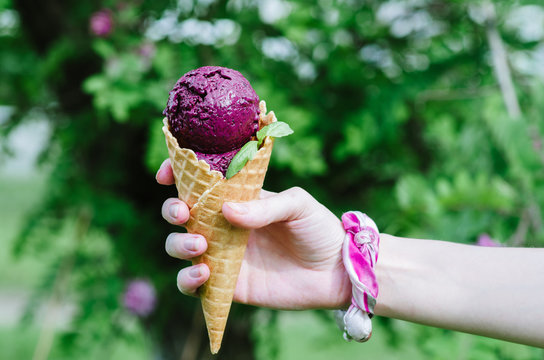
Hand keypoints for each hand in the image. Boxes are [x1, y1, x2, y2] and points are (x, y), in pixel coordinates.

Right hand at [156, 159, 350, 309]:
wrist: (336, 272)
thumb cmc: (318, 229)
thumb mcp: (298, 205)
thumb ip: (266, 207)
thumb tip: (227, 210)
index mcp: (239, 199)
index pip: (200, 184)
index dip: (176, 175)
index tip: (164, 175)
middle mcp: (225, 225)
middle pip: (181, 214)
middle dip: (172, 210)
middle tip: (183, 213)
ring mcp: (223, 255)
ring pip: (180, 247)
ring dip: (178, 245)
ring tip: (201, 245)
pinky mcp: (227, 285)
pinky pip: (194, 285)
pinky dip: (187, 279)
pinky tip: (203, 272)